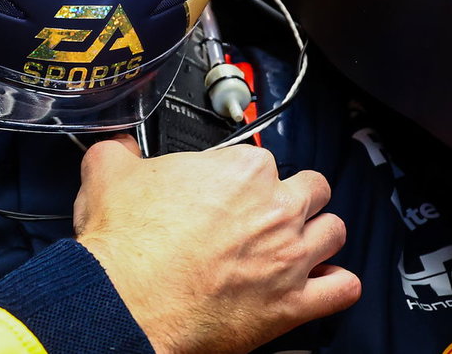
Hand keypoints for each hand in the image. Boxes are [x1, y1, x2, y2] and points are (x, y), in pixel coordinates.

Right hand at [73, 136, 359, 353]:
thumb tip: (120, 145)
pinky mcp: (292, 305)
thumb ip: (122, 151)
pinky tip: (321, 284)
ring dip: (319, 237)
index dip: (245, 175)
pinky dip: (336, 286)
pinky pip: (342, 290)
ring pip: (335, 233)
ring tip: (297, 245)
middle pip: (313, 188)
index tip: (230, 189)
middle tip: (267, 212)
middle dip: (295, 198)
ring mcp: (290, 258)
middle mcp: (276, 209)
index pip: (263, 159)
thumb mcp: (109, 174)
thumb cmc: (126, 245)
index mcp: (242, 170)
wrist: (125, 302)